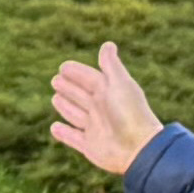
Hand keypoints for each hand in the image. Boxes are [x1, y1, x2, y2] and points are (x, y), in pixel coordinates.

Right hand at [48, 43, 160, 176]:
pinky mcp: (89, 146)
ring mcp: (95, 128)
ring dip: (65, 106)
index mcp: (108, 93)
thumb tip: (108, 44)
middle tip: (55, 79)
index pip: (89, 78)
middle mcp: (101, 110)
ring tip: (55, 98)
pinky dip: (63, 133)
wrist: (138, 148)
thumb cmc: (130, 113)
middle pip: (81, 95)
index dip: (77, 72)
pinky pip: (73, 138)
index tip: (63, 66)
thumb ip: (111, 65)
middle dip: (68, 87)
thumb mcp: (120, 84)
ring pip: (75, 114)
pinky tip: (54, 127)